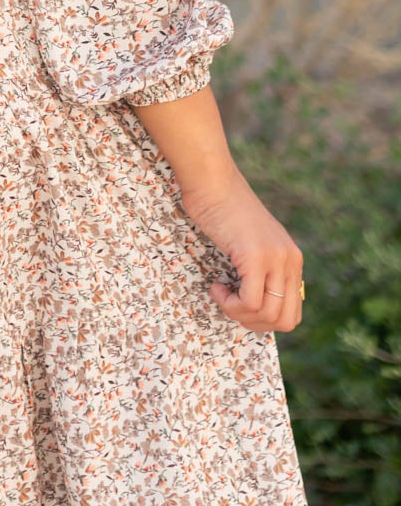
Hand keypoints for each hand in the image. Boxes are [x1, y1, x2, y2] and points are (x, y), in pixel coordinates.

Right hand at [178, 164, 304, 333]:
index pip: (293, 313)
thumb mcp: (251, 242)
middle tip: (231, 306)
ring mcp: (276, 259)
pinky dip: (229, 303)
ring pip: (268, 315)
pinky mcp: (256, 257)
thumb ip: (262, 267)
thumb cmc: (221, 210)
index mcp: (293, 259)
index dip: (265, 320)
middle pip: (286, 321)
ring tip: (221, 293)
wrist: (212, 181)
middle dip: (254, 324)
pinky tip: (215, 286)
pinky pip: (250, 302)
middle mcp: (291, 260)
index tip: (240, 305)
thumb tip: (255, 301)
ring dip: (238, 313)